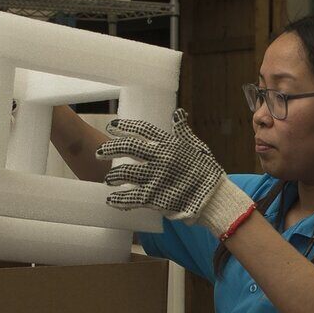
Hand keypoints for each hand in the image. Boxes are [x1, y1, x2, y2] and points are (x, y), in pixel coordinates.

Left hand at [95, 108, 251, 234]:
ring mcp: (156, 178)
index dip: (126, 127)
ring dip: (113, 176)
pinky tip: (111, 199)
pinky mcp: (155, 197)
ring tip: (108, 179)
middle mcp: (160, 158)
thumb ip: (183, 131)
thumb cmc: (207, 172)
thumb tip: (178, 113)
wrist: (214, 199)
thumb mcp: (197, 147)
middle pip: (129, 148)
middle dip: (111, 148)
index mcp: (170, 144)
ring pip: (126, 173)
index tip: (112, 126)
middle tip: (99, 152)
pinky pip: (131, 197)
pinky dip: (119, 199)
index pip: (143, 131)